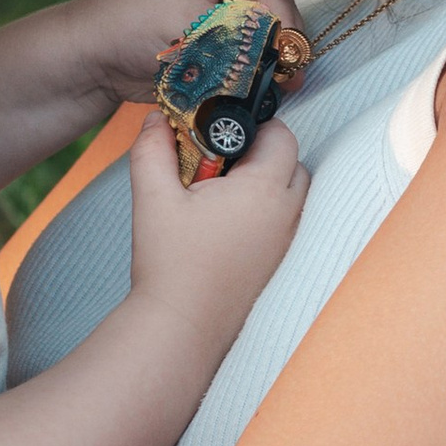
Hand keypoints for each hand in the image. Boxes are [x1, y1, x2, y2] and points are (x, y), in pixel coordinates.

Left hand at [67, 0, 303, 111]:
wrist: (85, 56)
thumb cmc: (128, 30)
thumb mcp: (191, 31)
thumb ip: (239, 42)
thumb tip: (281, 62)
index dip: (286, 24)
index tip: (293, 59)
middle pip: (268, 3)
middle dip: (280, 39)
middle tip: (292, 75)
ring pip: (255, 25)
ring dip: (264, 52)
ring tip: (277, 83)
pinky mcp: (202, 27)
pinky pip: (237, 41)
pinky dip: (245, 60)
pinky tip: (253, 82)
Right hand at [121, 108, 306, 368]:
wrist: (181, 326)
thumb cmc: (170, 262)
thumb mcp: (153, 196)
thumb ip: (154, 149)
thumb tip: (157, 119)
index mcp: (264, 190)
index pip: (282, 135)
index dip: (253, 125)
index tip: (219, 133)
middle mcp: (286, 214)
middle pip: (292, 163)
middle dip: (260, 153)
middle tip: (218, 161)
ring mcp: (286, 242)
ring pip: (291, 194)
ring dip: (265, 183)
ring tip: (220, 192)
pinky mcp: (278, 263)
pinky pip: (284, 223)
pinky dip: (263, 213)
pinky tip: (224, 223)